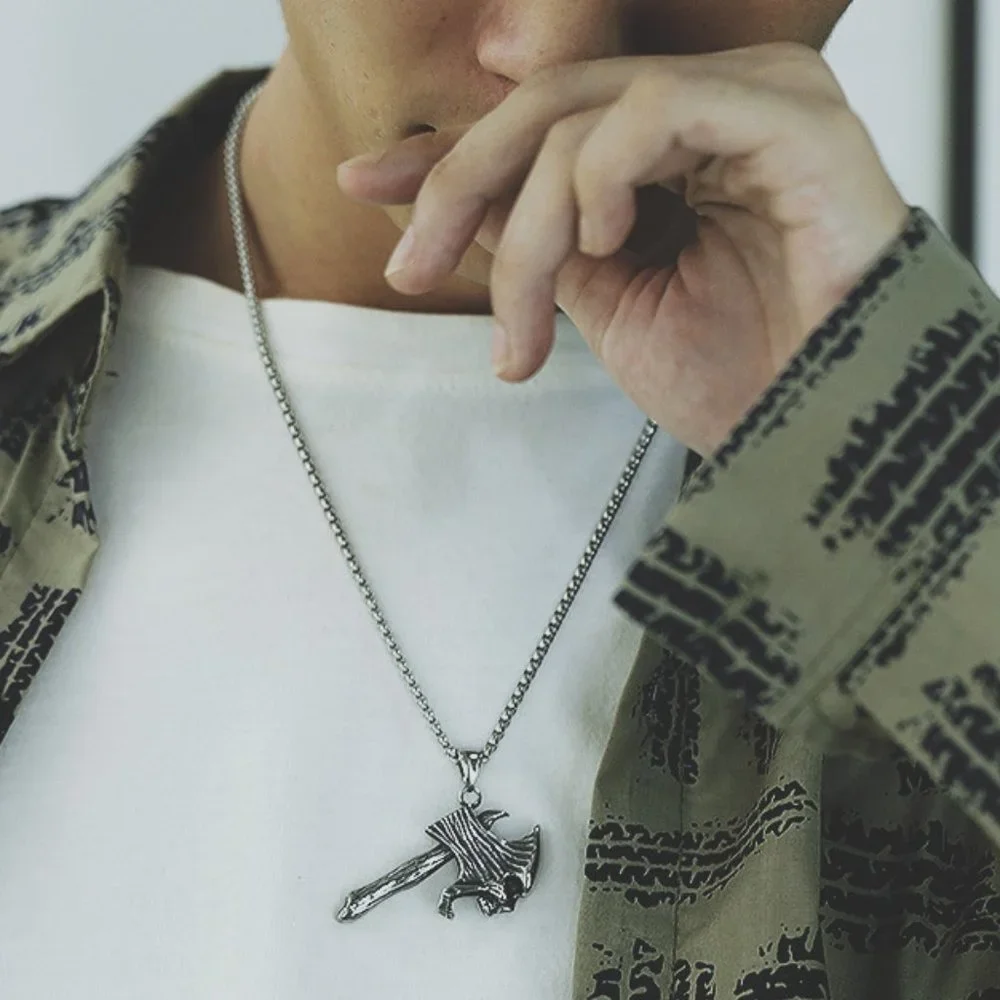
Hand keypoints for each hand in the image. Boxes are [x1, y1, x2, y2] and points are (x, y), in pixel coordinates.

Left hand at [336, 43, 908, 456]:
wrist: (823, 440)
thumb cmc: (736, 380)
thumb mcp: (604, 305)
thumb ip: (539, 240)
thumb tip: (453, 202)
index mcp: (677, 151)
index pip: (541, 124)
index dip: (446, 153)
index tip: (365, 184)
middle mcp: (715, 108)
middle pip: (545, 108)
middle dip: (459, 188)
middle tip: (413, 271)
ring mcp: (757, 100)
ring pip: (582, 114)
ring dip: (528, 225)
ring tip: (528, 331)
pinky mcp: (792, 115)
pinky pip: (652, 110)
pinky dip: (599, 177)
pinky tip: (604, 241)